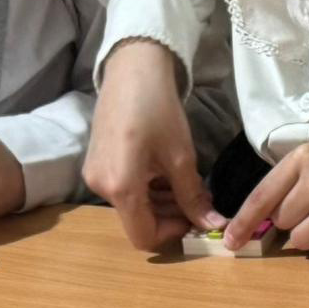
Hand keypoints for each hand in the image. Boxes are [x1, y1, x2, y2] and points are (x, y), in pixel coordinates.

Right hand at [87, 41, 204, 250]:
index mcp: (120, 187)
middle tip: (197, 200)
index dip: (173, 234)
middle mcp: (101, 187)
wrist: (132, 71)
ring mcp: (95, 176)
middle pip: (137, 221)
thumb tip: (213, 226)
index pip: (144, 237)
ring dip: (160, 203)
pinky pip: (123, 190)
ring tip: (184, 184)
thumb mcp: (181, 157)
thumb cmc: (157, 110)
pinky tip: (163, 172)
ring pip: (131, 207)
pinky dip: (146, 190)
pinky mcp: (95, 165)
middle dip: (170, 216)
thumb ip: (193, 197)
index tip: (195, 217)